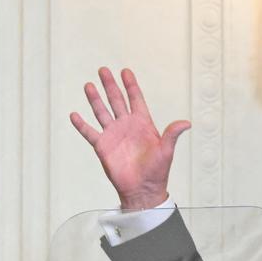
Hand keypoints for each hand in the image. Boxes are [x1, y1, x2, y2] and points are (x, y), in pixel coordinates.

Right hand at [69, 67, 190, 211]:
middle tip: (103, 70)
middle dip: (110, 85)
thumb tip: (187, 123)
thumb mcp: (166, 151)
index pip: (136, 99)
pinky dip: (81, 125)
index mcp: (143, 124)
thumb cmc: (157, 171)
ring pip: (102, 112)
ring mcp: (113, 135)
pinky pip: (90, 133)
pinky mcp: (102, 147)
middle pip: (116, 101)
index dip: (131, 85)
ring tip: (88, 86)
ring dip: (95, 99)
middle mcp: (126, 126)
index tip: (125, 71)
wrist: (142, 190)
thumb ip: (172, 134)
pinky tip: (74, 115)